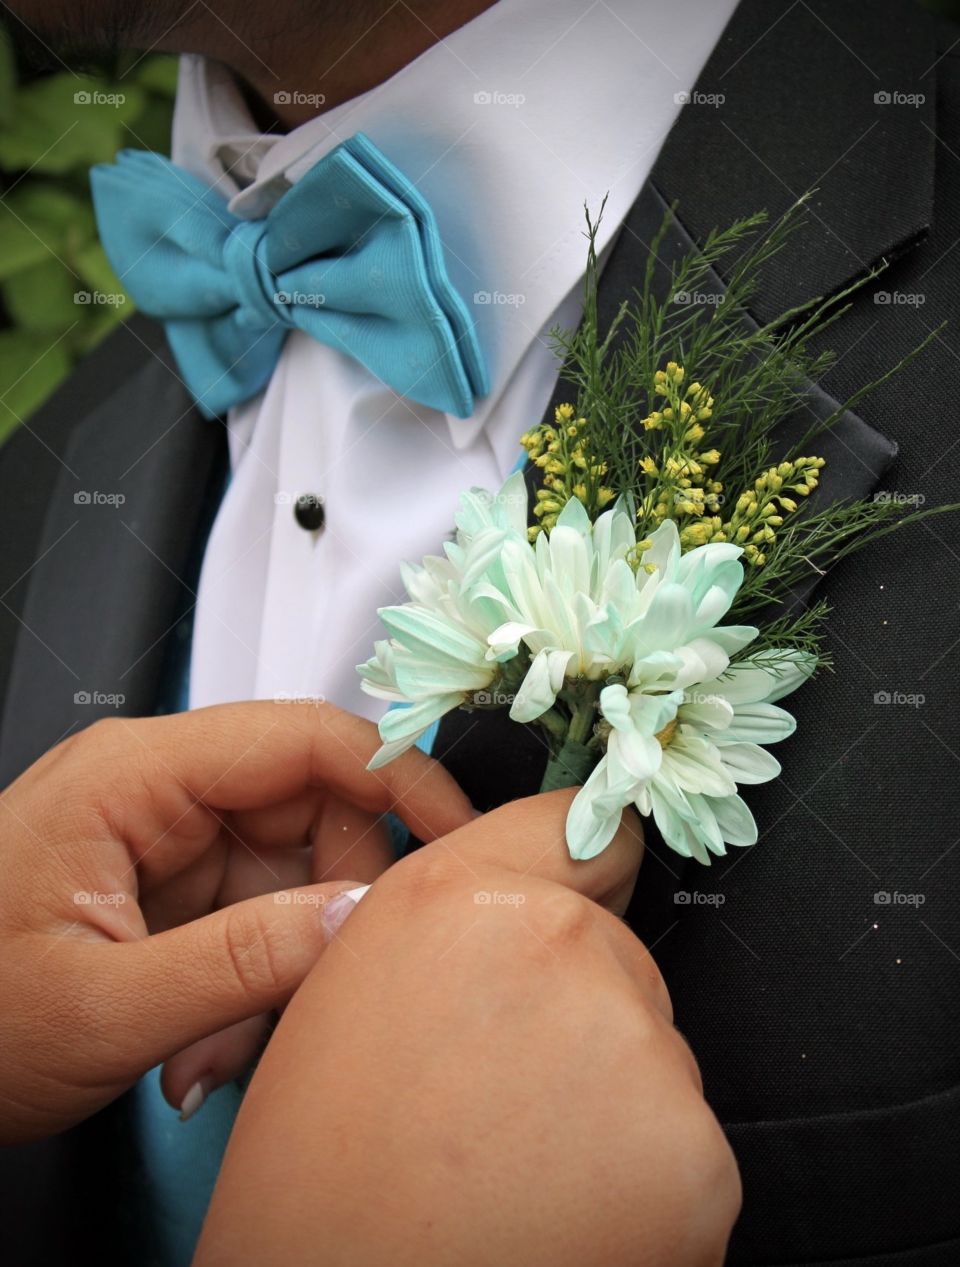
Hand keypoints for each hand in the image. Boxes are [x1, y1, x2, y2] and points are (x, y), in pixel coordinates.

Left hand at [0, 701, 473, 1142]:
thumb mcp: (101, 1005)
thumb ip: (242, 962)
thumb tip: (362, 917)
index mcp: (137, 774)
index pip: (305, 737)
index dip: (398, 778)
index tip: (458, 837)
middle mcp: (162, 789)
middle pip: (317, 810)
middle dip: (329, 911)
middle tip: (310, 996)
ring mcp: (172, 837)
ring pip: (297, 875)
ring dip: (286, 968)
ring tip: (222, 1049)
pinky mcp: (176, 886)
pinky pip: (262, 917)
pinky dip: (257, 986)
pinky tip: (207, 1045)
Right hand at [196, 792, 740, 1266]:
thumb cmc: (316, 1184)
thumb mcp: (344, 1000)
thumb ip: (448, 926)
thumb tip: (532, 902)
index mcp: (454, 900)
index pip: (579, 829)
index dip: (586, 869)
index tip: (596, 891)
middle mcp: (555, 945)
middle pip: (616, 955)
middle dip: (582, 1015)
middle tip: (504, 1102)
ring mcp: (636, 1047)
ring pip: (651, 1050)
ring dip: (612, 1103)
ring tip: (522, 1174)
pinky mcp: (694, 1152)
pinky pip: (683, 1143)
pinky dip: (647, 1182)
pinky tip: (565, 1219)